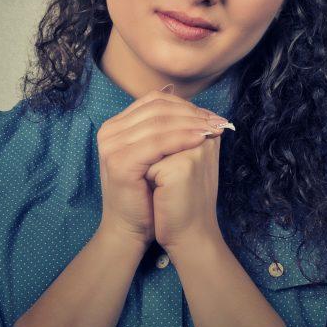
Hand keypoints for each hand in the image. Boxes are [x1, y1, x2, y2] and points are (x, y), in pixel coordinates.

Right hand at [96, 86, 226, 247]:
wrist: (131, 228)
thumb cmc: (147, 194)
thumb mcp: (155, 154)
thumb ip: (164, 127)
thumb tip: (184, 98)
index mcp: (116, 126)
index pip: (155, 101)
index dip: (186, 105)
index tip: (212, 115)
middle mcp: (109, 131)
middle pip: (157, 109)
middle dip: (192, 113)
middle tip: (217, 120)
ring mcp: (111, 145)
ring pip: (159, 123)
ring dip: (192, 123)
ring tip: (214, 128)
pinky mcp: (119, 161)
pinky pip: (157, 143)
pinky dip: (182, 138)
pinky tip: (201, 140)